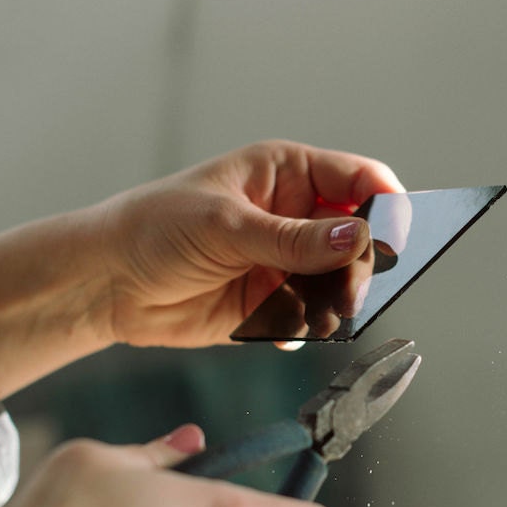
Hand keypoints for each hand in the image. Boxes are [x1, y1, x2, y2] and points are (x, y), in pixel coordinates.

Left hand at [98, 139, 403, 348]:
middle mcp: (294, 217)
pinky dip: (305, 328)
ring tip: (315, 315)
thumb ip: (292, 239)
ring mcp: (286, 262)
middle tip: (348, 292)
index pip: (359, 180)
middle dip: (358, 266)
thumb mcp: (226, 225)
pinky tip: (279, 331)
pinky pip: (311, 318)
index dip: (386, 204)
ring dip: (334, 303)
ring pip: (339, 283)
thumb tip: (355, 238)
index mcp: (287, 175)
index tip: (397, 234)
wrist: (109, 284)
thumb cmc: (154, 228)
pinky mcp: (273, 304)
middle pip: (358, 238)